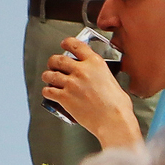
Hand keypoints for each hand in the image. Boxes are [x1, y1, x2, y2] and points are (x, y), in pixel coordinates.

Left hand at [43, 36, 139, 150]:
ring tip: (48, 78)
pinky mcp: (64, 98)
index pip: (76, 45)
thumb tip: (99, 79)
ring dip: (47, 76)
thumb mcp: (112, 81)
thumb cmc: (118, 106)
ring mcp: (71, 84)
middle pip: (58, 59)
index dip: (67, 43)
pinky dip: (46, 91)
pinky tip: (49, 93)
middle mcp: (82, 71)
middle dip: (53, 61)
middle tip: (52, 65)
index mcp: (95, 63)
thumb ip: (102, 76)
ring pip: (49, 74)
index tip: (64, 44)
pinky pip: (48, 91)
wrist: (113, 121)